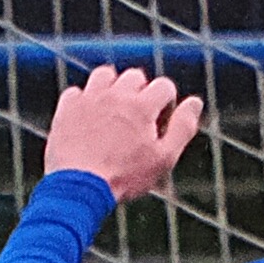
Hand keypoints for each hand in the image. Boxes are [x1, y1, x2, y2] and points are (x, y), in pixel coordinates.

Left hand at [44, 64, 205, 201]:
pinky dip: (84, 101)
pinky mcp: (68, 107)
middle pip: (135, 76)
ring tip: (113, 110)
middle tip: (137, 118)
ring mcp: (90, 98)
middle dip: (140, 91)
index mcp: (143, 105)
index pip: (164, 86)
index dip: (167, 102)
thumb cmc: (126, 177)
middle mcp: (117, 94)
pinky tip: (88, 118)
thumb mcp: (163, 159)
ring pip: (105, 75)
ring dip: (112, 87)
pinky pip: (77, 92)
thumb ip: (182, 128)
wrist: (81, 186)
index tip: (161, 120)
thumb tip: (195, 102)